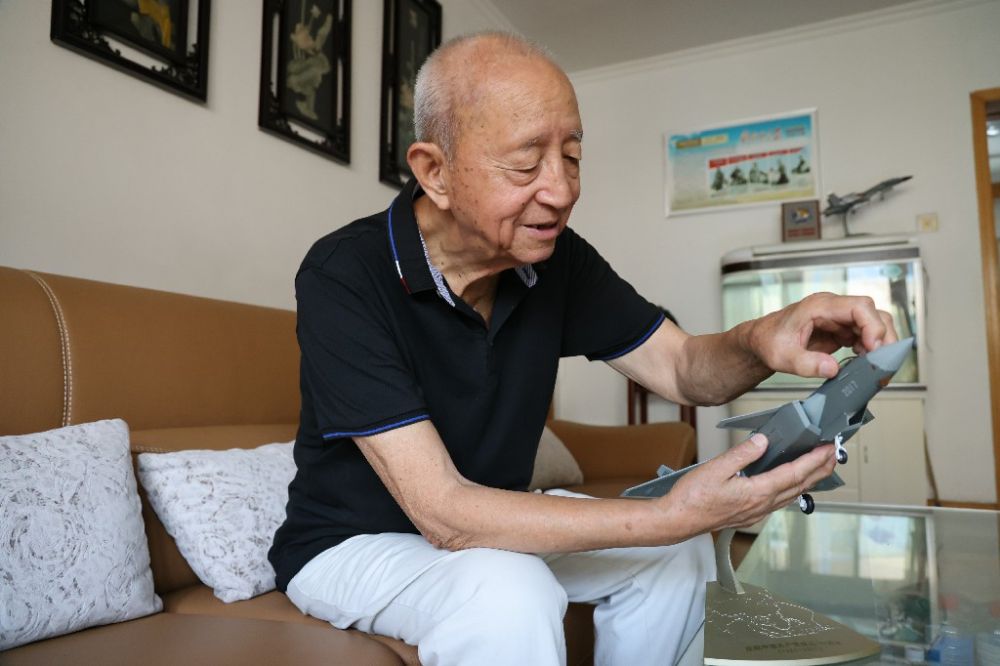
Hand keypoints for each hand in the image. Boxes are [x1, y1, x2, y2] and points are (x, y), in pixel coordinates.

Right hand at [656, 433, 837, 534]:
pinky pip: (779, 501)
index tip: (828, 449)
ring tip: (819, 467)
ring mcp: (756, 512)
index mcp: (756, 492)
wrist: (678, 521)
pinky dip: (792, 489)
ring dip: (809, 480)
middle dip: (820, 470)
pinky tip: (790, 484)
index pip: (794, 474)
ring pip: (792, 495)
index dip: (814, 461)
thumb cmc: (692, 498)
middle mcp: (761, 505)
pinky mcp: (749, 514)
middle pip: (800, 486)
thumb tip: (763, 442)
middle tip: (834, 455)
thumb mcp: (716, 468)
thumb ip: (743, 454)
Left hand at [747, 292, 896, 378]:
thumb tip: (832, 369)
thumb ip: (805, 364)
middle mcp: (833, 308)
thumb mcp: (781, 357)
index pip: (859, 306)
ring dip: (879, 345)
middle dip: (883, 338)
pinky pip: (866, 336)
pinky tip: (864, 364)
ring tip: (873, 366)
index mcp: (819, 306)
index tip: (873, 348)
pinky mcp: (841, 330)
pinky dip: (871, 350)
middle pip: (873, 314)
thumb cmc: (768, 342)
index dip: (872, 326)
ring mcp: (839, 318)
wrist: (761, 341)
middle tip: (880, 363)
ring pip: (874, 324)